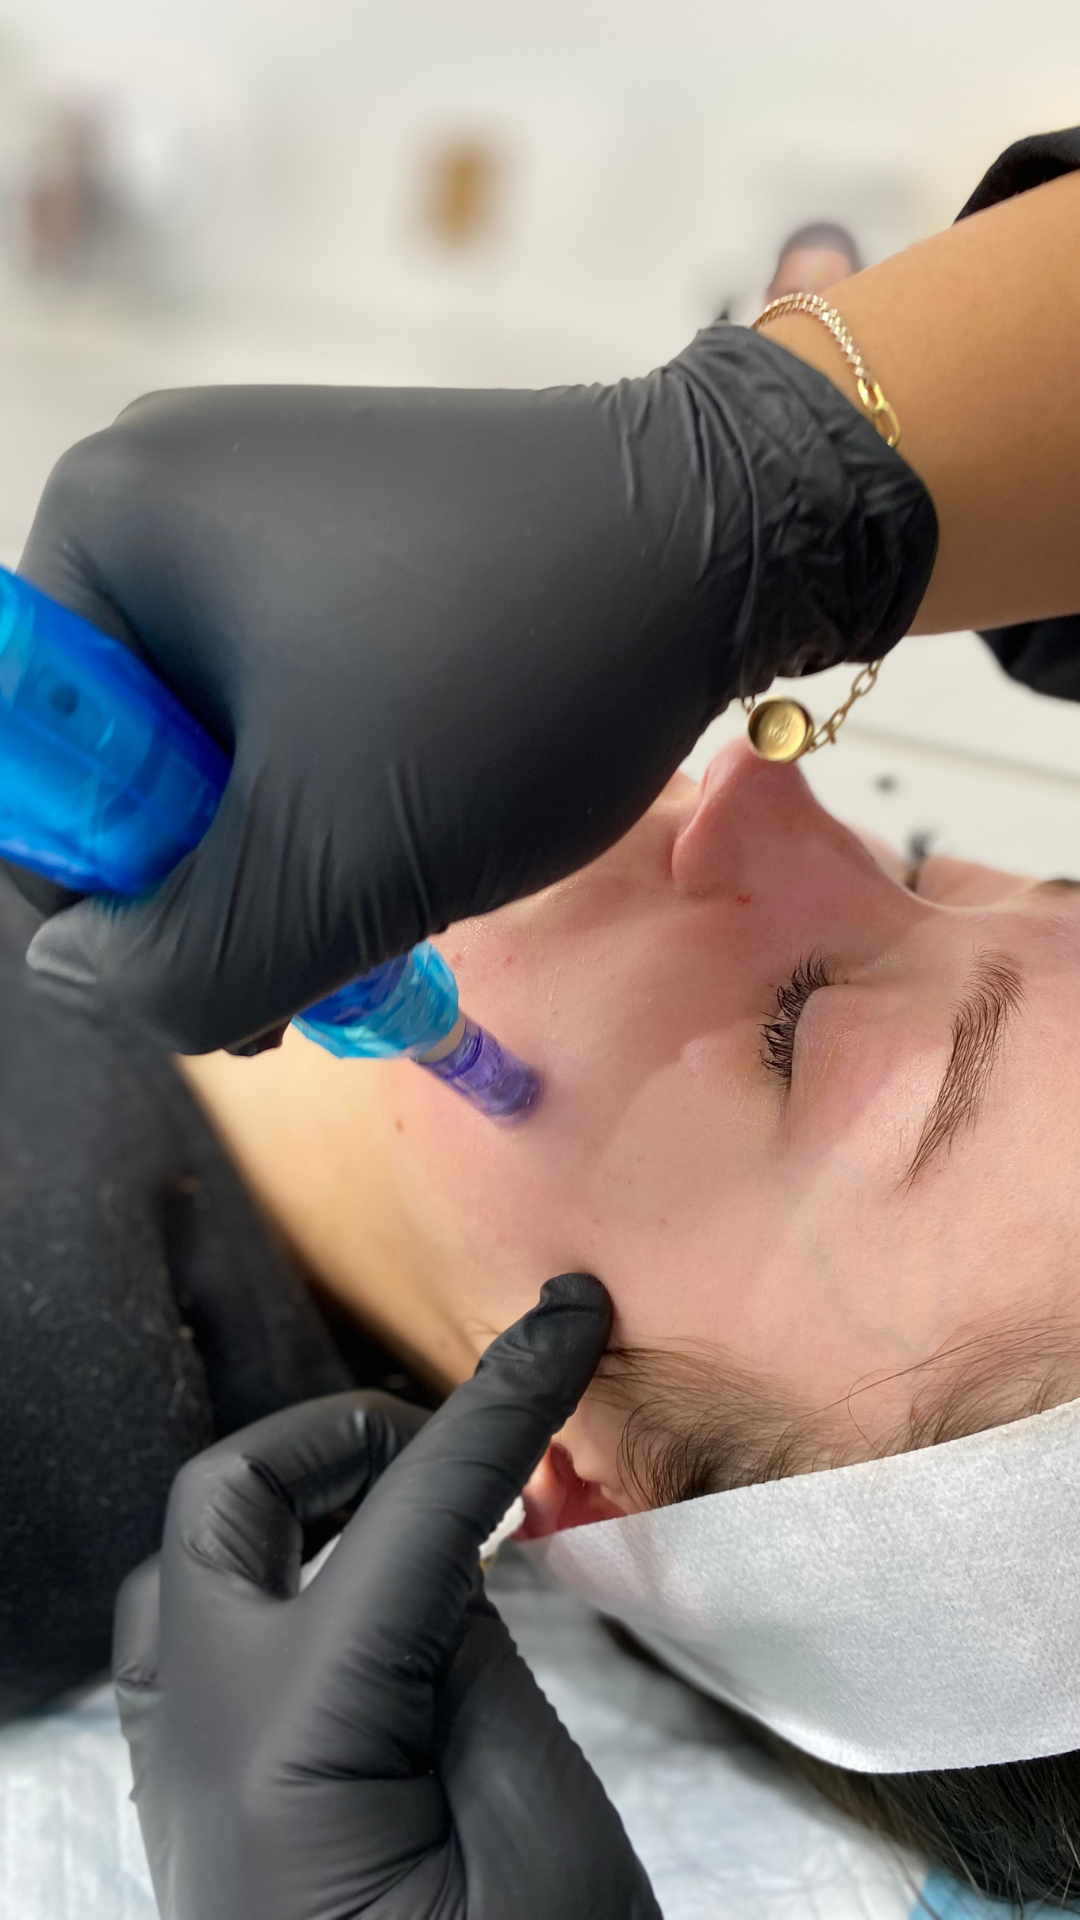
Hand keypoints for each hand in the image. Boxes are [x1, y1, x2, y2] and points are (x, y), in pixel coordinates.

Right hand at [20, 330, 934, 1051]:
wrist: (733, 535)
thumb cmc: (520, 682)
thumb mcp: (325, 869)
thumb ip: (172, 966)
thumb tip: (78, 981)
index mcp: (106, 528)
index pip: (39, 776)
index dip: (114, 902)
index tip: (237, 970)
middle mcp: (162, 493)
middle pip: (128, 760)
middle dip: (217, 884)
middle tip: (325, 963)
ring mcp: (260, 503)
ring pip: (220, 742)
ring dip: (288, 850)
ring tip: (394, 891)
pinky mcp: (350, 532)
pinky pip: (293, 693)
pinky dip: (340, 784)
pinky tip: (425, 820)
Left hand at [113, 1272, 660, 1919]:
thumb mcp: (538, 1853)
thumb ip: (474, 1676)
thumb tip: (439, 1561)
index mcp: (292, 1753)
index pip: (411, 1517)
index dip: (500, 1400)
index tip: (569, 1313)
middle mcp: (200, 1747)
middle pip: (223, 1506)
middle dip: (339, 1437)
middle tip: (453, 1450)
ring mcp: (182, 1783)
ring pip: (190, 1573)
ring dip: (294, 1506)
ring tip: (409, 1517)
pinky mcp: (200, 1815)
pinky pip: (200, 1647)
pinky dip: (280, 1583)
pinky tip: (367, 1612)